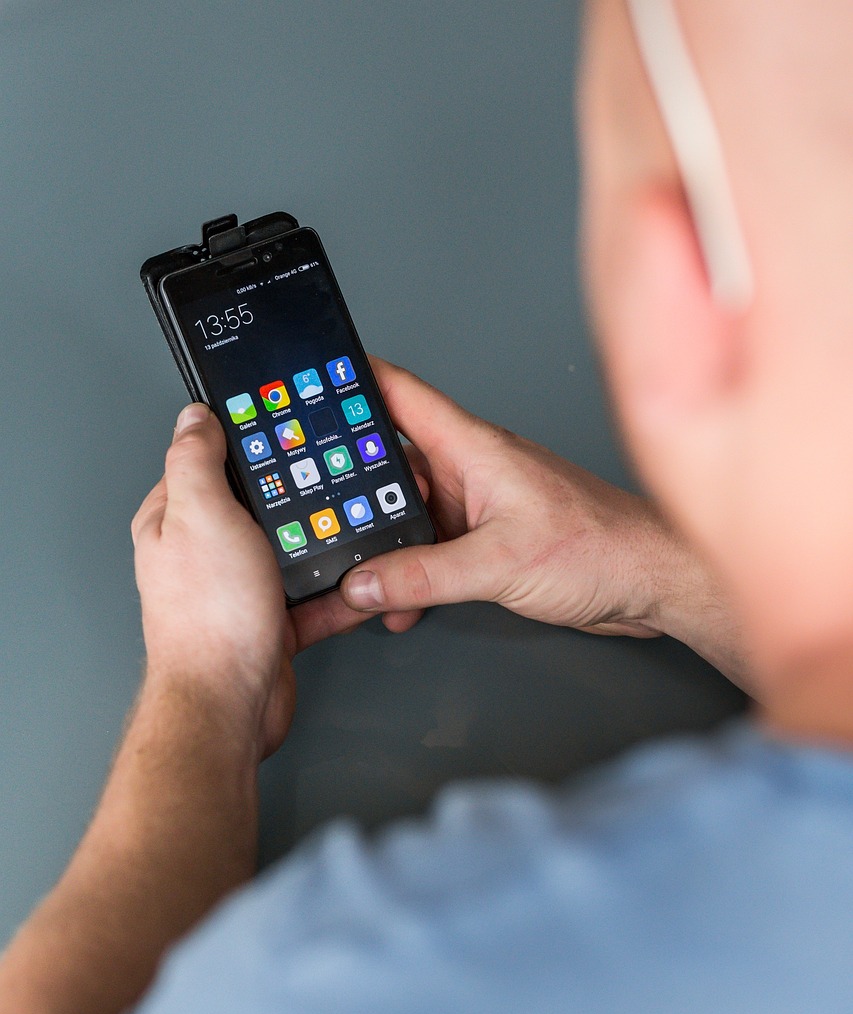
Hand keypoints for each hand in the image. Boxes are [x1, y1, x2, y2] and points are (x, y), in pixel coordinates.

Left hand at [131, 405, 371, 758]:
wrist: (229, 703)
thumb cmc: (207, 618)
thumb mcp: (201, 514)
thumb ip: (197, 459)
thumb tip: (196, 416)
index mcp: (176, 520)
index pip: (209, 462)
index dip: (248, 442)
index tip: (286, 428)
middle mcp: (204, 554)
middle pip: (259, 507)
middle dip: (298, 497)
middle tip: (332, 479)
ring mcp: (238, 590)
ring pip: (292, 552)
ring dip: (325, 546)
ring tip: (356, 529)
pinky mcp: (270, 624)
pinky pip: (313, 599)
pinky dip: (338, 594)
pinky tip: (359, 584)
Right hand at [341, 359, 688, 636]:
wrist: (654, 584)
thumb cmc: (603, 549)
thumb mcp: (498, 565)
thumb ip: (422, 575)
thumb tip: (363, 582)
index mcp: (474, 448)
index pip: (399, 395)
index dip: (349, 380)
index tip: (303, 381)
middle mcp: (474, 469)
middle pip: (392, 463)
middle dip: (350, 485)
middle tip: (307, 504)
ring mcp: (481, 505)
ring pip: (410, 512)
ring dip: (382, 542)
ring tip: (350, 569)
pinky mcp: (491, 541)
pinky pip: (434, 548)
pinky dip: (411, 573)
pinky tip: (398, 600)